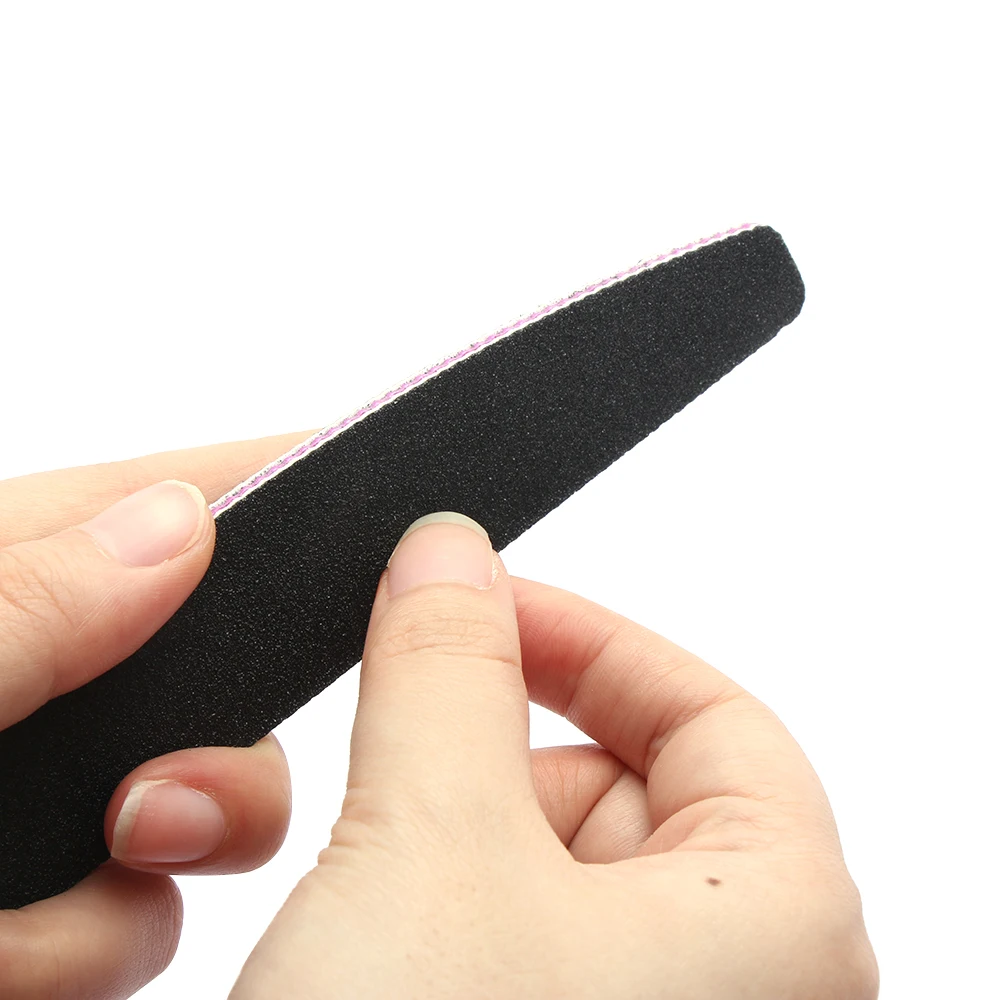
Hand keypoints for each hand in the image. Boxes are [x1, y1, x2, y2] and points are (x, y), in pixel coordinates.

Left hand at [0, 432, 309, 997]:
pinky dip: (82, 953)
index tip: (354, 467)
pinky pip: (128, 916)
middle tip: (154, 817)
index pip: (150, 500)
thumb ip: (16, 605)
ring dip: (112, 897)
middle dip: (209, 759)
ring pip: (179, 814)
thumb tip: (179, 526)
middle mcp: (13, 681)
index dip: (263, 478)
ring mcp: (22, 798)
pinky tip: (5, 971)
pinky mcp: (24, 906)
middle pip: (199, 671)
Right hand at [232, 513, 877, 998]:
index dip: (590, 641)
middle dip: (495, 755)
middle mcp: (733, 991)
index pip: (708, 710)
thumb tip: (451, 553)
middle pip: (618, 783)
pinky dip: (431, 903)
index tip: (483, 604)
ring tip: (370, 901)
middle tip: (395, 768)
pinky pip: (502, 934)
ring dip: (445, 838)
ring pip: (545, 863)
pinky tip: (371, 955)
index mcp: (778, 924)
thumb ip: (447, 669)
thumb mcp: (428, 846)